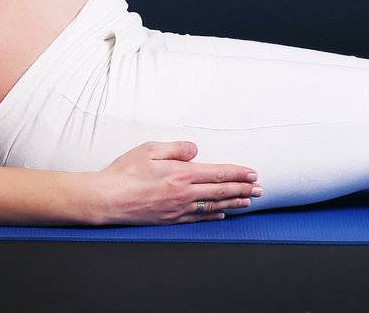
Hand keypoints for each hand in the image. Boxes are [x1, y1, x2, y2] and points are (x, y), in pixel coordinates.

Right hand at [92, 140, 261, 225]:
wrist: (107, 199)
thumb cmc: (125, 172)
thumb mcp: (149, 149)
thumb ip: (176, 148)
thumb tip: (195, 150)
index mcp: (182, 174)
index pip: (218, 173)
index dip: (238, 174)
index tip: (253, 173)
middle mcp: (184, 194)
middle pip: (221, 191)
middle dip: (244, 189)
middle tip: (261, 189)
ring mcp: (179, 210)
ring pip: (214, 206)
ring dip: (234, 203)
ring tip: (249, 201)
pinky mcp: (171, 220)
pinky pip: (199, 218)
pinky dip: (214, 216)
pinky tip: (222, 215)